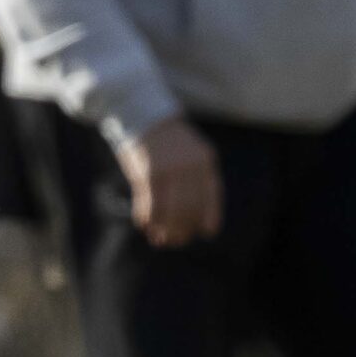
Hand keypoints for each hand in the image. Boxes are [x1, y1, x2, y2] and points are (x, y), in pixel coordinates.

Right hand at [114, 117, 221, 248]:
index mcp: (206, 160)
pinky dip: (147, 217)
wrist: (143, 115)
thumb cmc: (164, 139)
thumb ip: (191, 176)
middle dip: (183, 227)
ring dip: (165, 228)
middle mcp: (192, 166)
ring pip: (172, 210)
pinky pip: (151, 204)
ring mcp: (172, 170)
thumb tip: (187, 211)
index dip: (210, 216)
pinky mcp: (151, 174)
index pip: (212, 194)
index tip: (207, 233)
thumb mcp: (187, 154)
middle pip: (191, 206)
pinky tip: (143, 224)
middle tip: (176, 241)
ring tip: (160, 239)